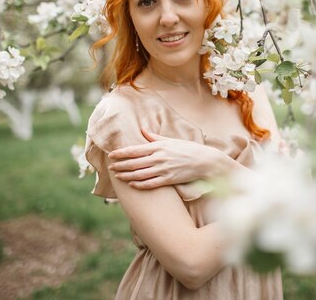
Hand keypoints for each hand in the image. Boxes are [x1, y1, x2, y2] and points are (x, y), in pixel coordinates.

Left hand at [108, 130, 228, 189]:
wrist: (205, 161)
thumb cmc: (188, 149)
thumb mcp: (171, 140)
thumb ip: (155, 137)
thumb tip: (143, 130)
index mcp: (159, 146)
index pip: (135, 150)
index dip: (121, 153)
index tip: (112, 155)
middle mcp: (159, 158)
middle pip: (134, 163)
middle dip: (120, 165)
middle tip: (110, 168)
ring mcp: (164, 169)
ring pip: (140, 174)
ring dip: (127, 175)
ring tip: (118, 176)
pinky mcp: (169, 179)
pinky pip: (150, 183)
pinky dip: (140, 184)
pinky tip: (132, 184)